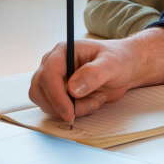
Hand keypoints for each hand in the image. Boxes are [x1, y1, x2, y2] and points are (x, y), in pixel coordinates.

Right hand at [27, 28, 163, 120]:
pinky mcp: (59, 93)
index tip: (69, 112)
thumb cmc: (119, 60)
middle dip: (62, 105)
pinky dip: (75, 112)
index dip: (55, 96)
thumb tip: (73, 88)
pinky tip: (92, 101)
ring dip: (72, 109)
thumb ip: (94, 73)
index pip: (47, 75)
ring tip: (96, 99)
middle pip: (39, 91)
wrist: (124, 68)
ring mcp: (54, 80)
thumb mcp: (112, 63)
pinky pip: (58, 110)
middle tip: (90, 105)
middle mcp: (53, 65)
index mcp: (63, 52)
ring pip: (47, 104)